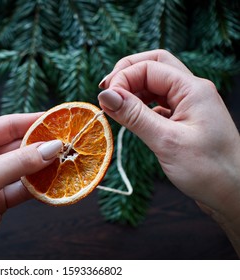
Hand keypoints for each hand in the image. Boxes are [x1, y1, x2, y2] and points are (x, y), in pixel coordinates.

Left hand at [0, 113, 62, 258]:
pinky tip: (54, 183)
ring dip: (42, 167)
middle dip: (41, 146)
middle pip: (17, 146)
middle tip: (68, 143)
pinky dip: (38, 187)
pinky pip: (22, 188)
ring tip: (67, 161)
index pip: (6, 125)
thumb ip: (20, 162)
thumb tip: (53, 147)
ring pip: (22, 168)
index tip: (58, 120)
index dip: (32, 121)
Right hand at [98, 49, 239, 255]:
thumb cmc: (209, 170)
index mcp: (192, 89)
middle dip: (127, 74)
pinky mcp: (184, 120)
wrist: (234, 194)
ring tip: (116, 107)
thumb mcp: (166, 141)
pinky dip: (141, 106)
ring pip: (155, 84)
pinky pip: (158, 103)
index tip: (105, 100)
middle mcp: (191, 91)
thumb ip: (135, 115)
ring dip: (133, 90)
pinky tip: (132, 119)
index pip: (149, 67)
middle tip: (107, 92)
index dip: (123, 79)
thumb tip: (106, 95)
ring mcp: (188, 105)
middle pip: (154, 65)